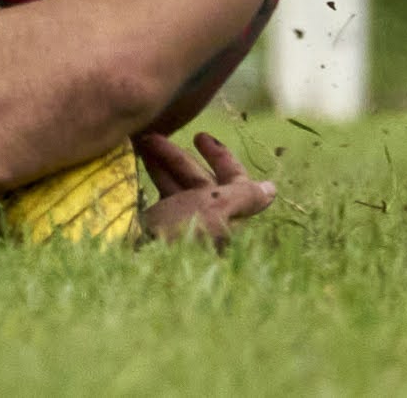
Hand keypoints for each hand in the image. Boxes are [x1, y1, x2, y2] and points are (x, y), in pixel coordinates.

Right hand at [134, 130, 276, 244]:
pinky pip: (160, 198)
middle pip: (201, 182)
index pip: (234, 183)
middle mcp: (209, 225)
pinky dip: (150, 177)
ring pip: (177, 188)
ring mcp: (182, 230)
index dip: (221, 157)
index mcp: (229, 220)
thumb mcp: (216, 210)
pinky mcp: (158, 233)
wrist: (141, 270)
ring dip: (161, 162)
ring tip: (139, 143)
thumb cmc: (182, 235)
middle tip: (152, 136)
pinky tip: (135, 165)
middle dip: (179, 157)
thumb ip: (243, 196)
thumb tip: (271, 190)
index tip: (199, 136)